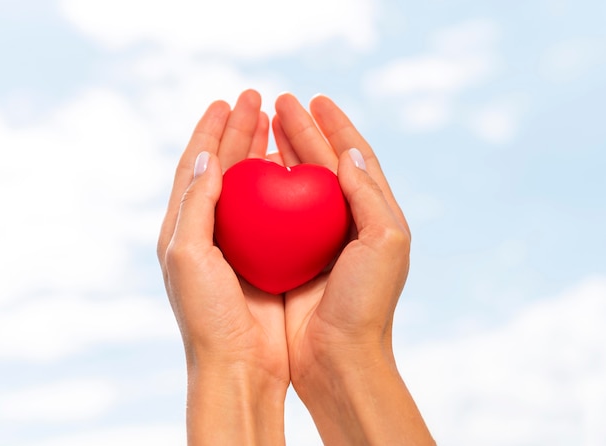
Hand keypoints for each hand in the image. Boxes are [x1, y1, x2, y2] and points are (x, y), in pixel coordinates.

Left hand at [157, 90, 288, 444]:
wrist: (239, 365)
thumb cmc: (207, 314)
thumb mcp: (187, 254)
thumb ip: (194, 204)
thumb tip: (206, 156)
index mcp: (182, 228)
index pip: (194, 166)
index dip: (208, 131)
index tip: (226, 100)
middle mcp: (209, 231)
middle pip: (223, 169)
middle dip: (237, 132)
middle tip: (255, 100)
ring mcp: (240, 244)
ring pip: (251, 187)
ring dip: (259, 152)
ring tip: (274, 123)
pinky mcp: (267, 258)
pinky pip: (275, 212)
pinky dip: (282, 185)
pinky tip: (295, 170)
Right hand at [273, 93, 434, 444]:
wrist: (338, 357)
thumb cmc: (365, 302)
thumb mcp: (384, 243)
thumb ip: (370, 194)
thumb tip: (350, 152)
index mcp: (375, 214)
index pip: (355, 157)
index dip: (337, 125)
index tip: (315, 99)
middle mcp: (346, 222)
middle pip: (324, 163)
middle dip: (305, 130)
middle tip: (281, 101)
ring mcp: (317, 239)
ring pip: (297, 184)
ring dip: (284, 152)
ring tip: (264, 125)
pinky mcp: (291, 257)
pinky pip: (275, 213)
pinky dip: (265, 189)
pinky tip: (250, 173)